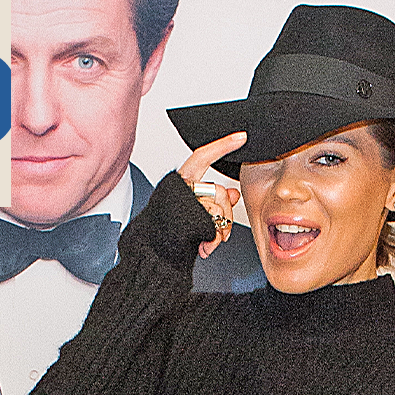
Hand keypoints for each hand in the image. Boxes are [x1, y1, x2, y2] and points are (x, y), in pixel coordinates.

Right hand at [177, 132, 245, 257]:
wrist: (153, 256)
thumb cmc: (170, 234)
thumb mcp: (194, 212)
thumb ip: (214, 200)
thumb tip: (234, 194)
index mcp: (179, 181)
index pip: (202, 156)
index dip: (222, 146)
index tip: (241, 137)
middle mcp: (180, 189)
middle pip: (219, 191)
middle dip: (226, 214)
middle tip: (220, 231)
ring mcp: (183, 204)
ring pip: (218, 210)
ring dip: (220, 231)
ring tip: (209, 242)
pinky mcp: (188, 221)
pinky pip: (213, 226)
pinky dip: (213, 239)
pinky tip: (205, 246)